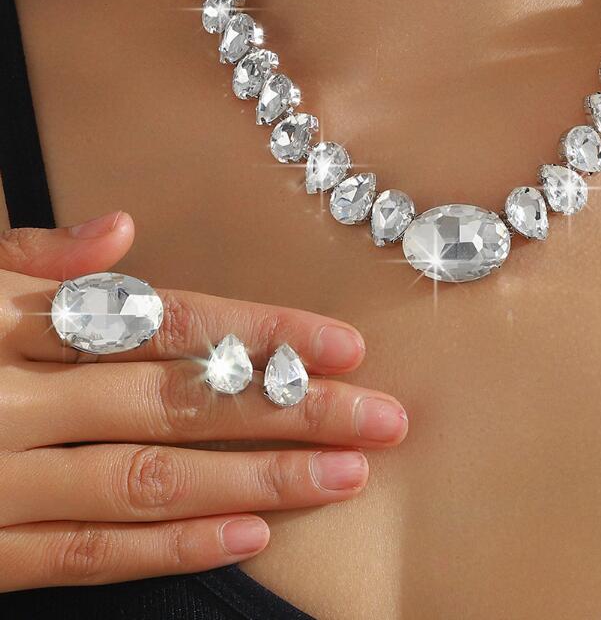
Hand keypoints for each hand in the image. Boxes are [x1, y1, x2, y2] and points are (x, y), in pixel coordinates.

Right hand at [0, 210, 406, 590]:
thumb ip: (30, 258)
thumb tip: (121, 230)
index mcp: (15, 318)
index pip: (171, 321)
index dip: (264, 332)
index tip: (346, 346)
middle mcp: (14, 397)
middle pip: (184, 399)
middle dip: (293, 411)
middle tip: (382, 420)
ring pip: (150, 479)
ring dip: (257, 480)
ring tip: (341, 478)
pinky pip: (84, 552)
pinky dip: (169, 546)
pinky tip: (248, 536)